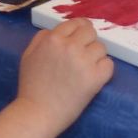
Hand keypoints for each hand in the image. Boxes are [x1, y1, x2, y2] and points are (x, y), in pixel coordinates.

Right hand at [18, 19, 113, 133]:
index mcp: (53, 39)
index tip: (81, 37)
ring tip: (86, 69)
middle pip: (90, 32)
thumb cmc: (31, 86)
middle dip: (88, 41)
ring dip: (95, 56)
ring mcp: (84, 61)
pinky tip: (94, 76)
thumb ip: (41, 38)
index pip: (75, 23)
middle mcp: (70, 46)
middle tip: (83, 54)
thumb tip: (57, 31)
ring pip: (101, 48)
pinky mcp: (95, 77)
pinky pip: (109, 64)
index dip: (79, 29)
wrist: (37, 113)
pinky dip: (104, 69)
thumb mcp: (28, 55)